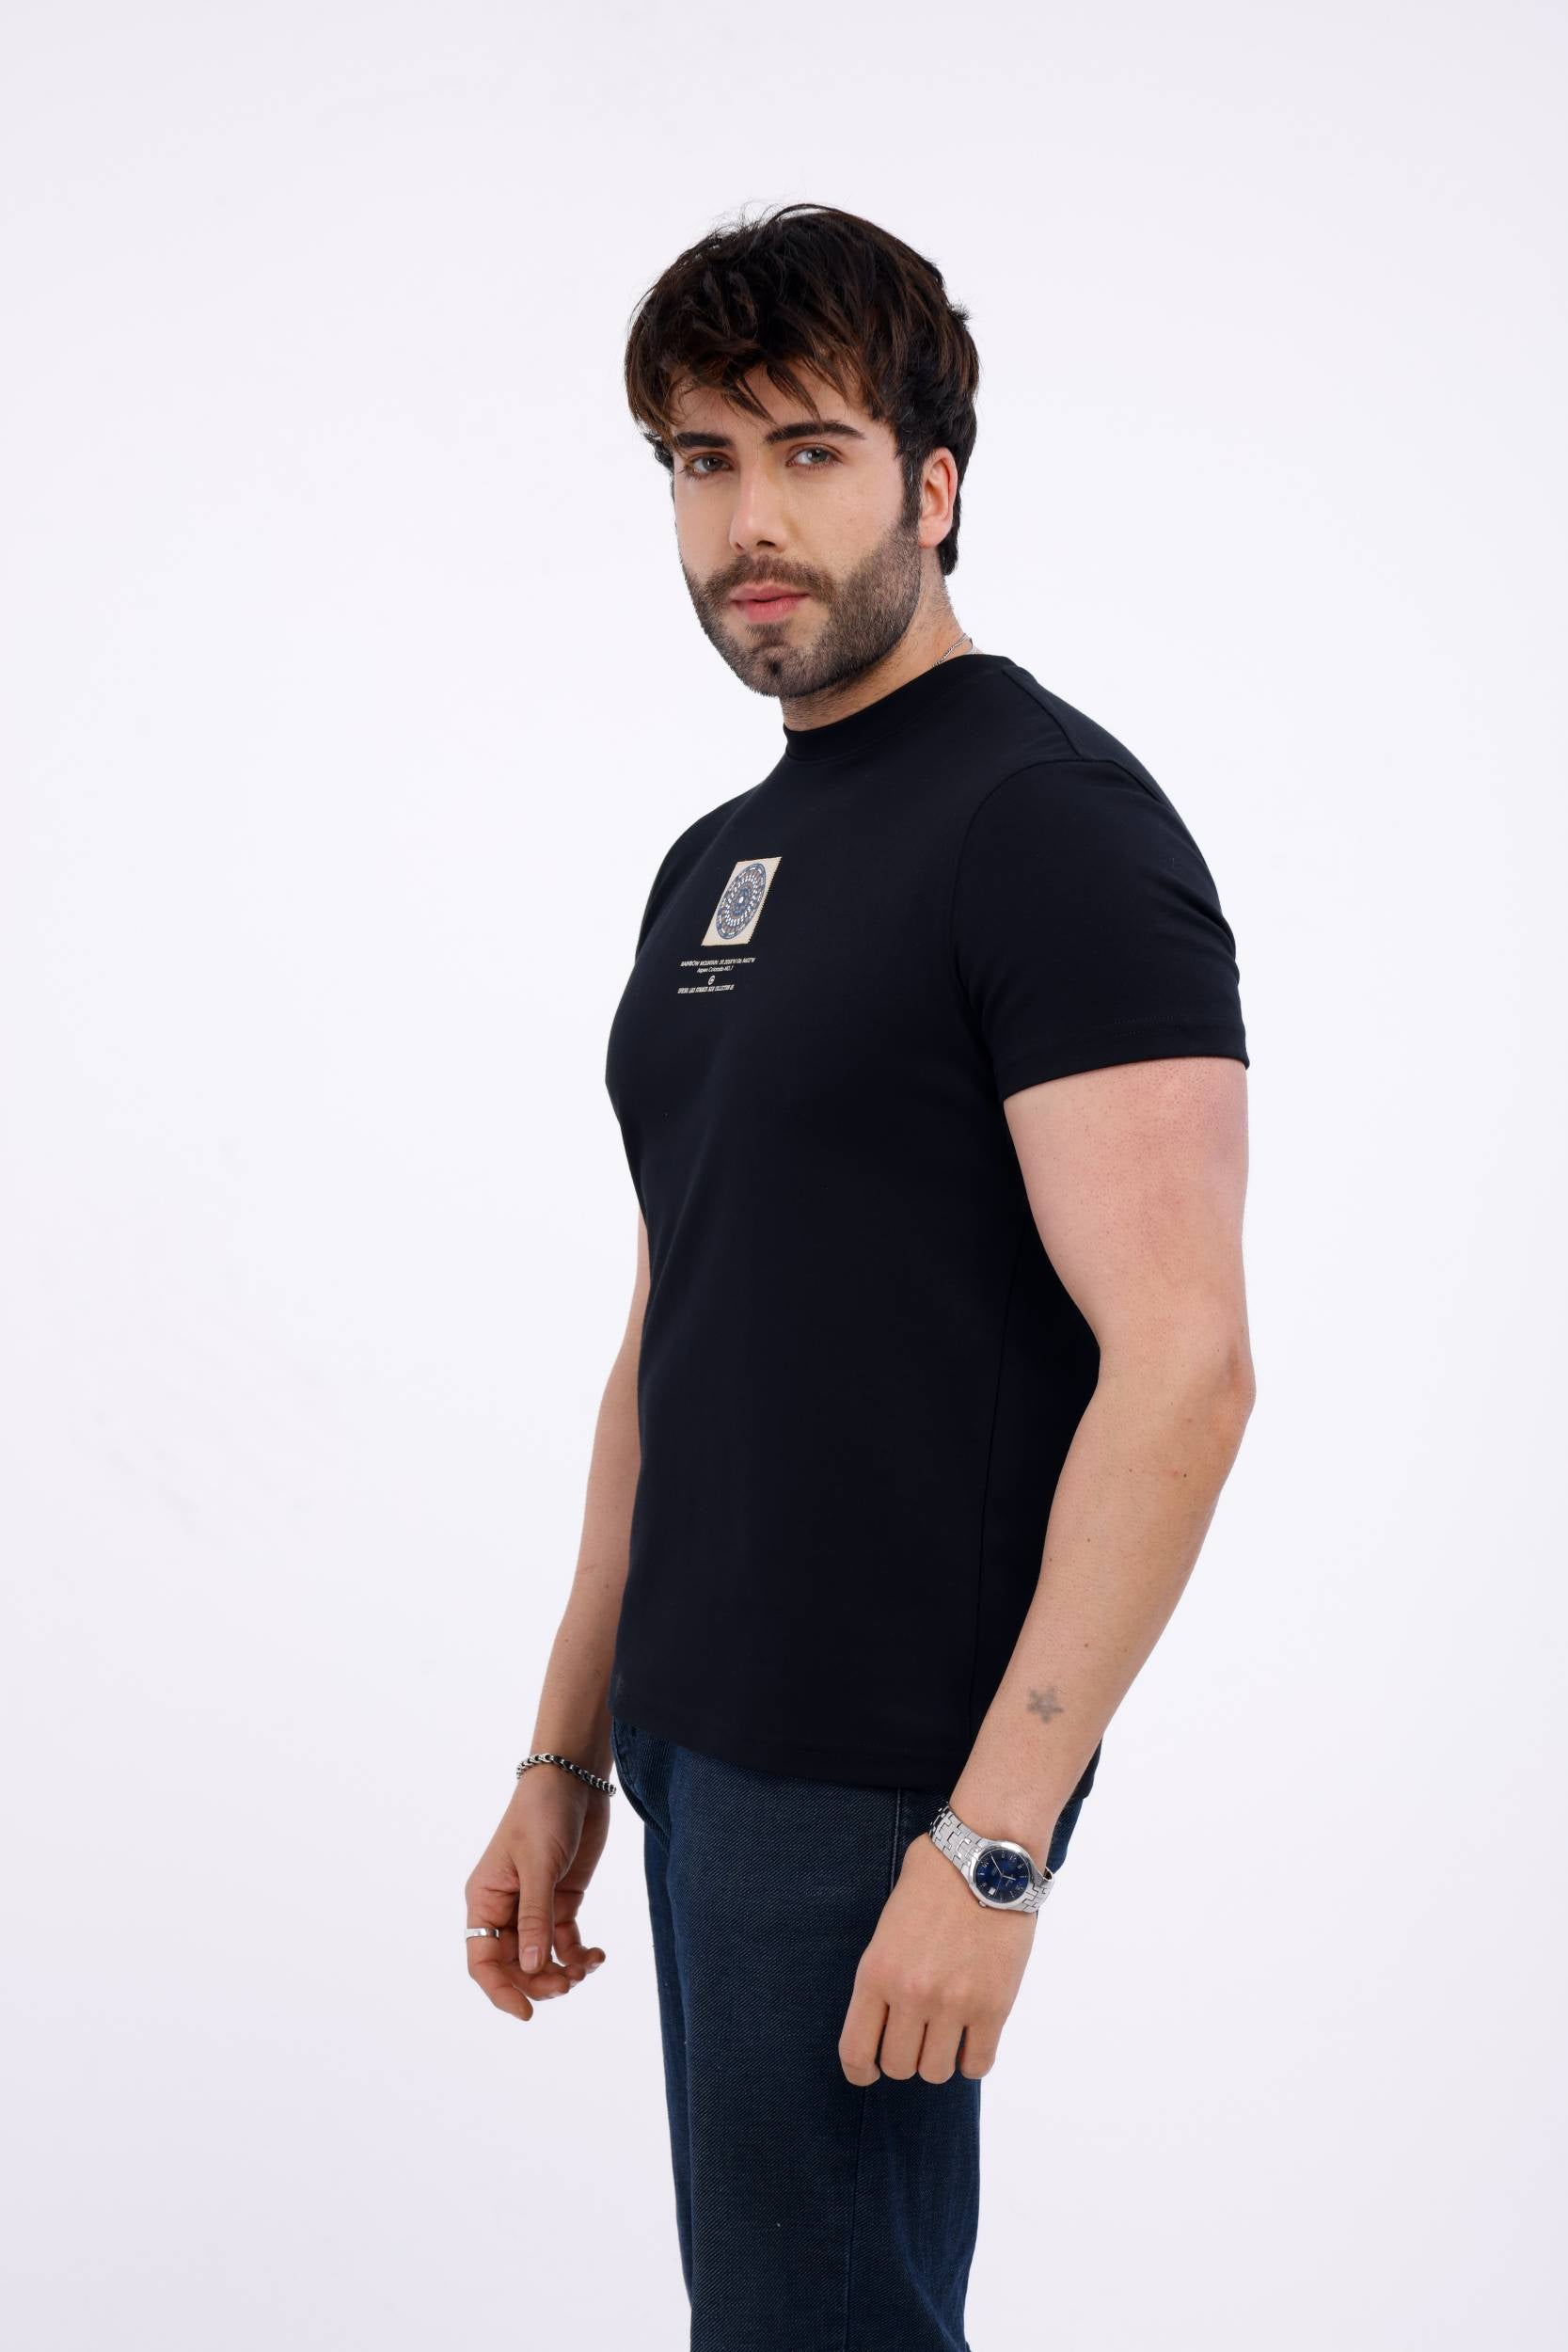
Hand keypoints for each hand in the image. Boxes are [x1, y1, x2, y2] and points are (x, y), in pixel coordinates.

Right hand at [465, 1767, 609, 2022]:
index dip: (500, 1991)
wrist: (574, 1779)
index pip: (482, 1960)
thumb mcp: (539, 1866)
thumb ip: (534, 1918)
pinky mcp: (562, 1900)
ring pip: (541, 1959)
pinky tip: (598, 1955)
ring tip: (587, 1967)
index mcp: (484, 1899)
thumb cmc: (544, 1814)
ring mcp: (534, 1906)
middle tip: (569, 1982)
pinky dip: (579, 1955)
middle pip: (514, 1966)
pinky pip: (564, 1941)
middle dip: (540, 1982)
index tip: (526, 2013)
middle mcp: (505, 1908)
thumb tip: (529, 1969)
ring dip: (562, 1972)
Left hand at [838, 1830, 1034, 2083]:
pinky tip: (973, 2038)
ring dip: (940, 2058)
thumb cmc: (936, 1876)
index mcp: (876, 1972)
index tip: (869, 2072)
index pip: (856, 2050)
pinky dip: (974, 2058)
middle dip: (905, 2057)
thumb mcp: (889, 1922)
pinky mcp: (994, 2006)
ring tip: (947, 2034)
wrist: (988, 1855)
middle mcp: (911, 1994)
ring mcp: (954, 2003)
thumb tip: (886, 2010)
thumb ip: (884, 1969)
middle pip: (899, 2066)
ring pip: (936, 2071)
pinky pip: (978, 2063)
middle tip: (917, 2037)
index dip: (860, 2071)